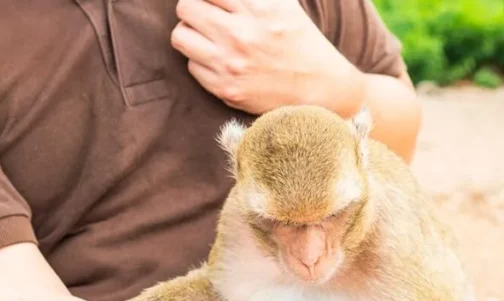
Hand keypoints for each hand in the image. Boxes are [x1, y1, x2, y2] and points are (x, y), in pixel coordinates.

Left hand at [172, 0, 364, 115]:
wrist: (322, 89)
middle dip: (194, 11)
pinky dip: (202, 62)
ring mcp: (231, 64)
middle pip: (185, 8)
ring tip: (209, 40)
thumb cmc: (302, 42)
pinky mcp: (226, 89)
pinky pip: (192, 66)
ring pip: (180, 37)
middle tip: (207, 19)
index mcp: (257, 8)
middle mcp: (241, 35)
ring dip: (191, 35)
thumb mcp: (283, 5)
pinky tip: (221, 63)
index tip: (215, 4)